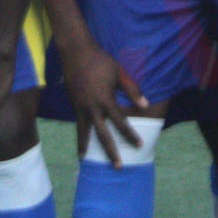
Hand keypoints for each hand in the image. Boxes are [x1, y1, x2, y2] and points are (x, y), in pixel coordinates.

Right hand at [59, 37, 146, 163]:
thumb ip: (132, 90)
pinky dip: (79, 134)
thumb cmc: (100, 60)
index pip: (121, 122)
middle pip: (102, 134)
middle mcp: (91, 106)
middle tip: (118, 166)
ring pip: (84, 131)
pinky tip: (80, 142)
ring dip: (85, 147)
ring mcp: (80, 106)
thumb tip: (145, 105)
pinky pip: (77, 123)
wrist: (75, 51)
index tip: (139, 145)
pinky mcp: (73, 103)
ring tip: (84, 160)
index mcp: (105, 99)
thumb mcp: (119, 73)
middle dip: (111, 151)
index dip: (130, 134)